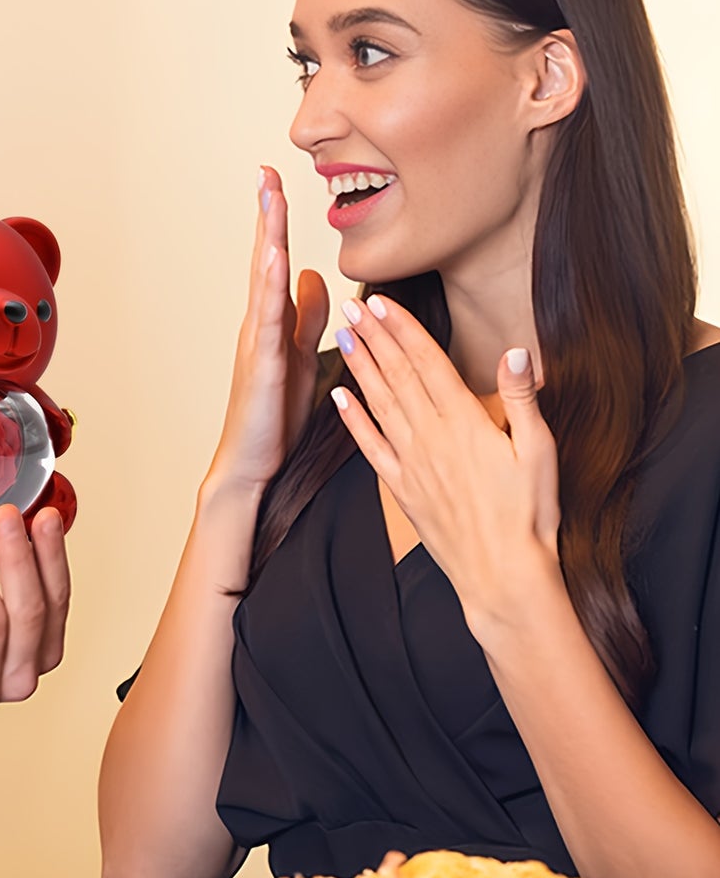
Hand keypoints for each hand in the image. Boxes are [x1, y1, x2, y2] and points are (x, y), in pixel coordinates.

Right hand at [210, 167, 329, 491]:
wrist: (252, 461)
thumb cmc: (273, 413)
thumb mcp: (301, 355)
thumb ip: (310, 317)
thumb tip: (320, 277)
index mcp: (273, 321)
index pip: (277, 262)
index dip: (278, 222)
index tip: (276, 182)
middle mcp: (260, 324)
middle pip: (265, 259)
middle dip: (268, 215)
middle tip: (266, 173)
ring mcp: (258, 342)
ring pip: (264, 281)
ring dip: (268, 238)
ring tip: (270, 200)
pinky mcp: (263, 365)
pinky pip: (268, 319)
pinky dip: (270, 286)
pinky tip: (275, 260)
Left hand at [329, 294, 562, 637]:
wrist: (502, 576)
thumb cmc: (530, 515)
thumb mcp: (540, 452)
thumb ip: (524, 399)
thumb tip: (517, 350)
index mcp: (464, 422)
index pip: (427, 362)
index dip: (402, 328)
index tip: (381, 302)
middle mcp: (430, 436)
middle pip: (396, 375)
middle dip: (372, 337)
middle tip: (349, 306)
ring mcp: (410, 463)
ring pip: (378, 403)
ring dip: (358, 367)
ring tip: (340, 337)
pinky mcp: (400, 488)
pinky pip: (369, 446)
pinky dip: (352, 419)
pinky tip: (337, 396)